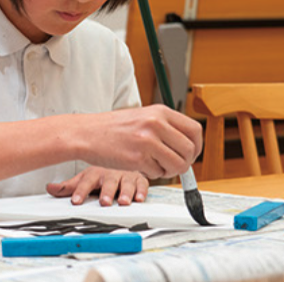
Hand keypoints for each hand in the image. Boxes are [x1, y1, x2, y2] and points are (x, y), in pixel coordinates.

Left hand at [46, 167, 148, 205]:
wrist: (125, 158)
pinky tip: (139, 198)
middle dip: (106, 192)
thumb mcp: (85, 178)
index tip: (76, 201)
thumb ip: (68, 186)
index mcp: (96, 172)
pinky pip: (142, 184)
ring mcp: (126, 175)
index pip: (86, 181)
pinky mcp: (140, 179)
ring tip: (123, 201)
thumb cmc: (104, 172)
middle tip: (104, 202)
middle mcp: (111, 173)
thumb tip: (49, 188)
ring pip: (126, 183)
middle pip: (108, 182)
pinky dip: (141, 191)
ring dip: (125, 192)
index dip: (81, 191)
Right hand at [74, 104, 202, 179]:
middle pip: (189, 150)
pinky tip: (139, 164)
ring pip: (178, 164)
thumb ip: (165, 127)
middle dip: (185, 162)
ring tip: (156, 165)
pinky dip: (152, 173)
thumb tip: (188, 146)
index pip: (194, 130)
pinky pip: (158, 173)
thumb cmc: (113, 128)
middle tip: (174, 165)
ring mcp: (147, 141)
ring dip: (170, 170)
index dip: (197, 146)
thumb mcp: (143, 117)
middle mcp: (156, 124)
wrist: (86, 133)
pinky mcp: (138, 158)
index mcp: (160, 112)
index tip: (191, 154)